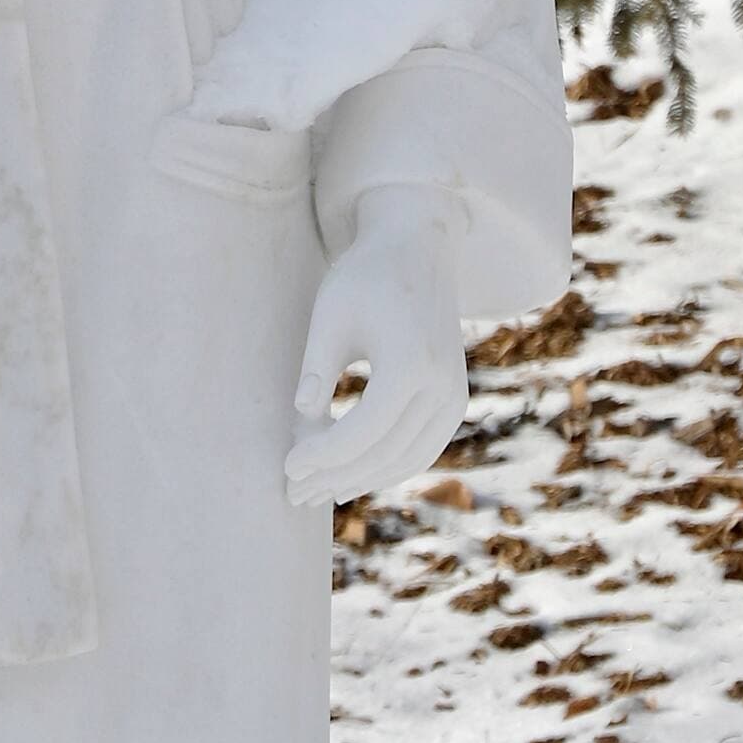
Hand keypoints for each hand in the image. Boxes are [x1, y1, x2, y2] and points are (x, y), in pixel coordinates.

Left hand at [286, 184, 466, 507]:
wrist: (419, 249)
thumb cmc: (365, 277)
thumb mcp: (330, 316)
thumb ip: (316, 371)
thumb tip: (300, 426)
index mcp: (411, 363)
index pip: (362, 431)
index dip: (322, 455)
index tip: (287, 466)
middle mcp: (442, 386)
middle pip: (383, 453)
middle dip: (334, 476)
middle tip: (292, 493)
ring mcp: (454, 396)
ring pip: (404, 460)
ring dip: (359, 480)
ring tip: (316, 492)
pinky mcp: (454, 399)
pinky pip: (420, 449)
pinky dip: (385, 468)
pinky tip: (350, 478)